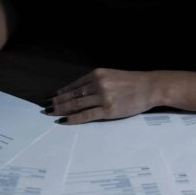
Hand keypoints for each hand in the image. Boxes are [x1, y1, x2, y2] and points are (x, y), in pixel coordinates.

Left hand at [46, 68, 164, 123]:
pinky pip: (86, 115)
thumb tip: (78, 92)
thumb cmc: (132, 82)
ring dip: (61, 109)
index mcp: (97, 74)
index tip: (51, 97)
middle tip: (45, 108)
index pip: (73, 85)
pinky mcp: (108, 110)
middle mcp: (98, 84)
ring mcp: (103, 97)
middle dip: (57, 102)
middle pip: (72, 95)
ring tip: (51, 113)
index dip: (61, 92)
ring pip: (76, 105)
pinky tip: (64, 120)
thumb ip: (95, 82)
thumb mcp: (111, 76)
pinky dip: (73, 118)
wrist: (150, 87)